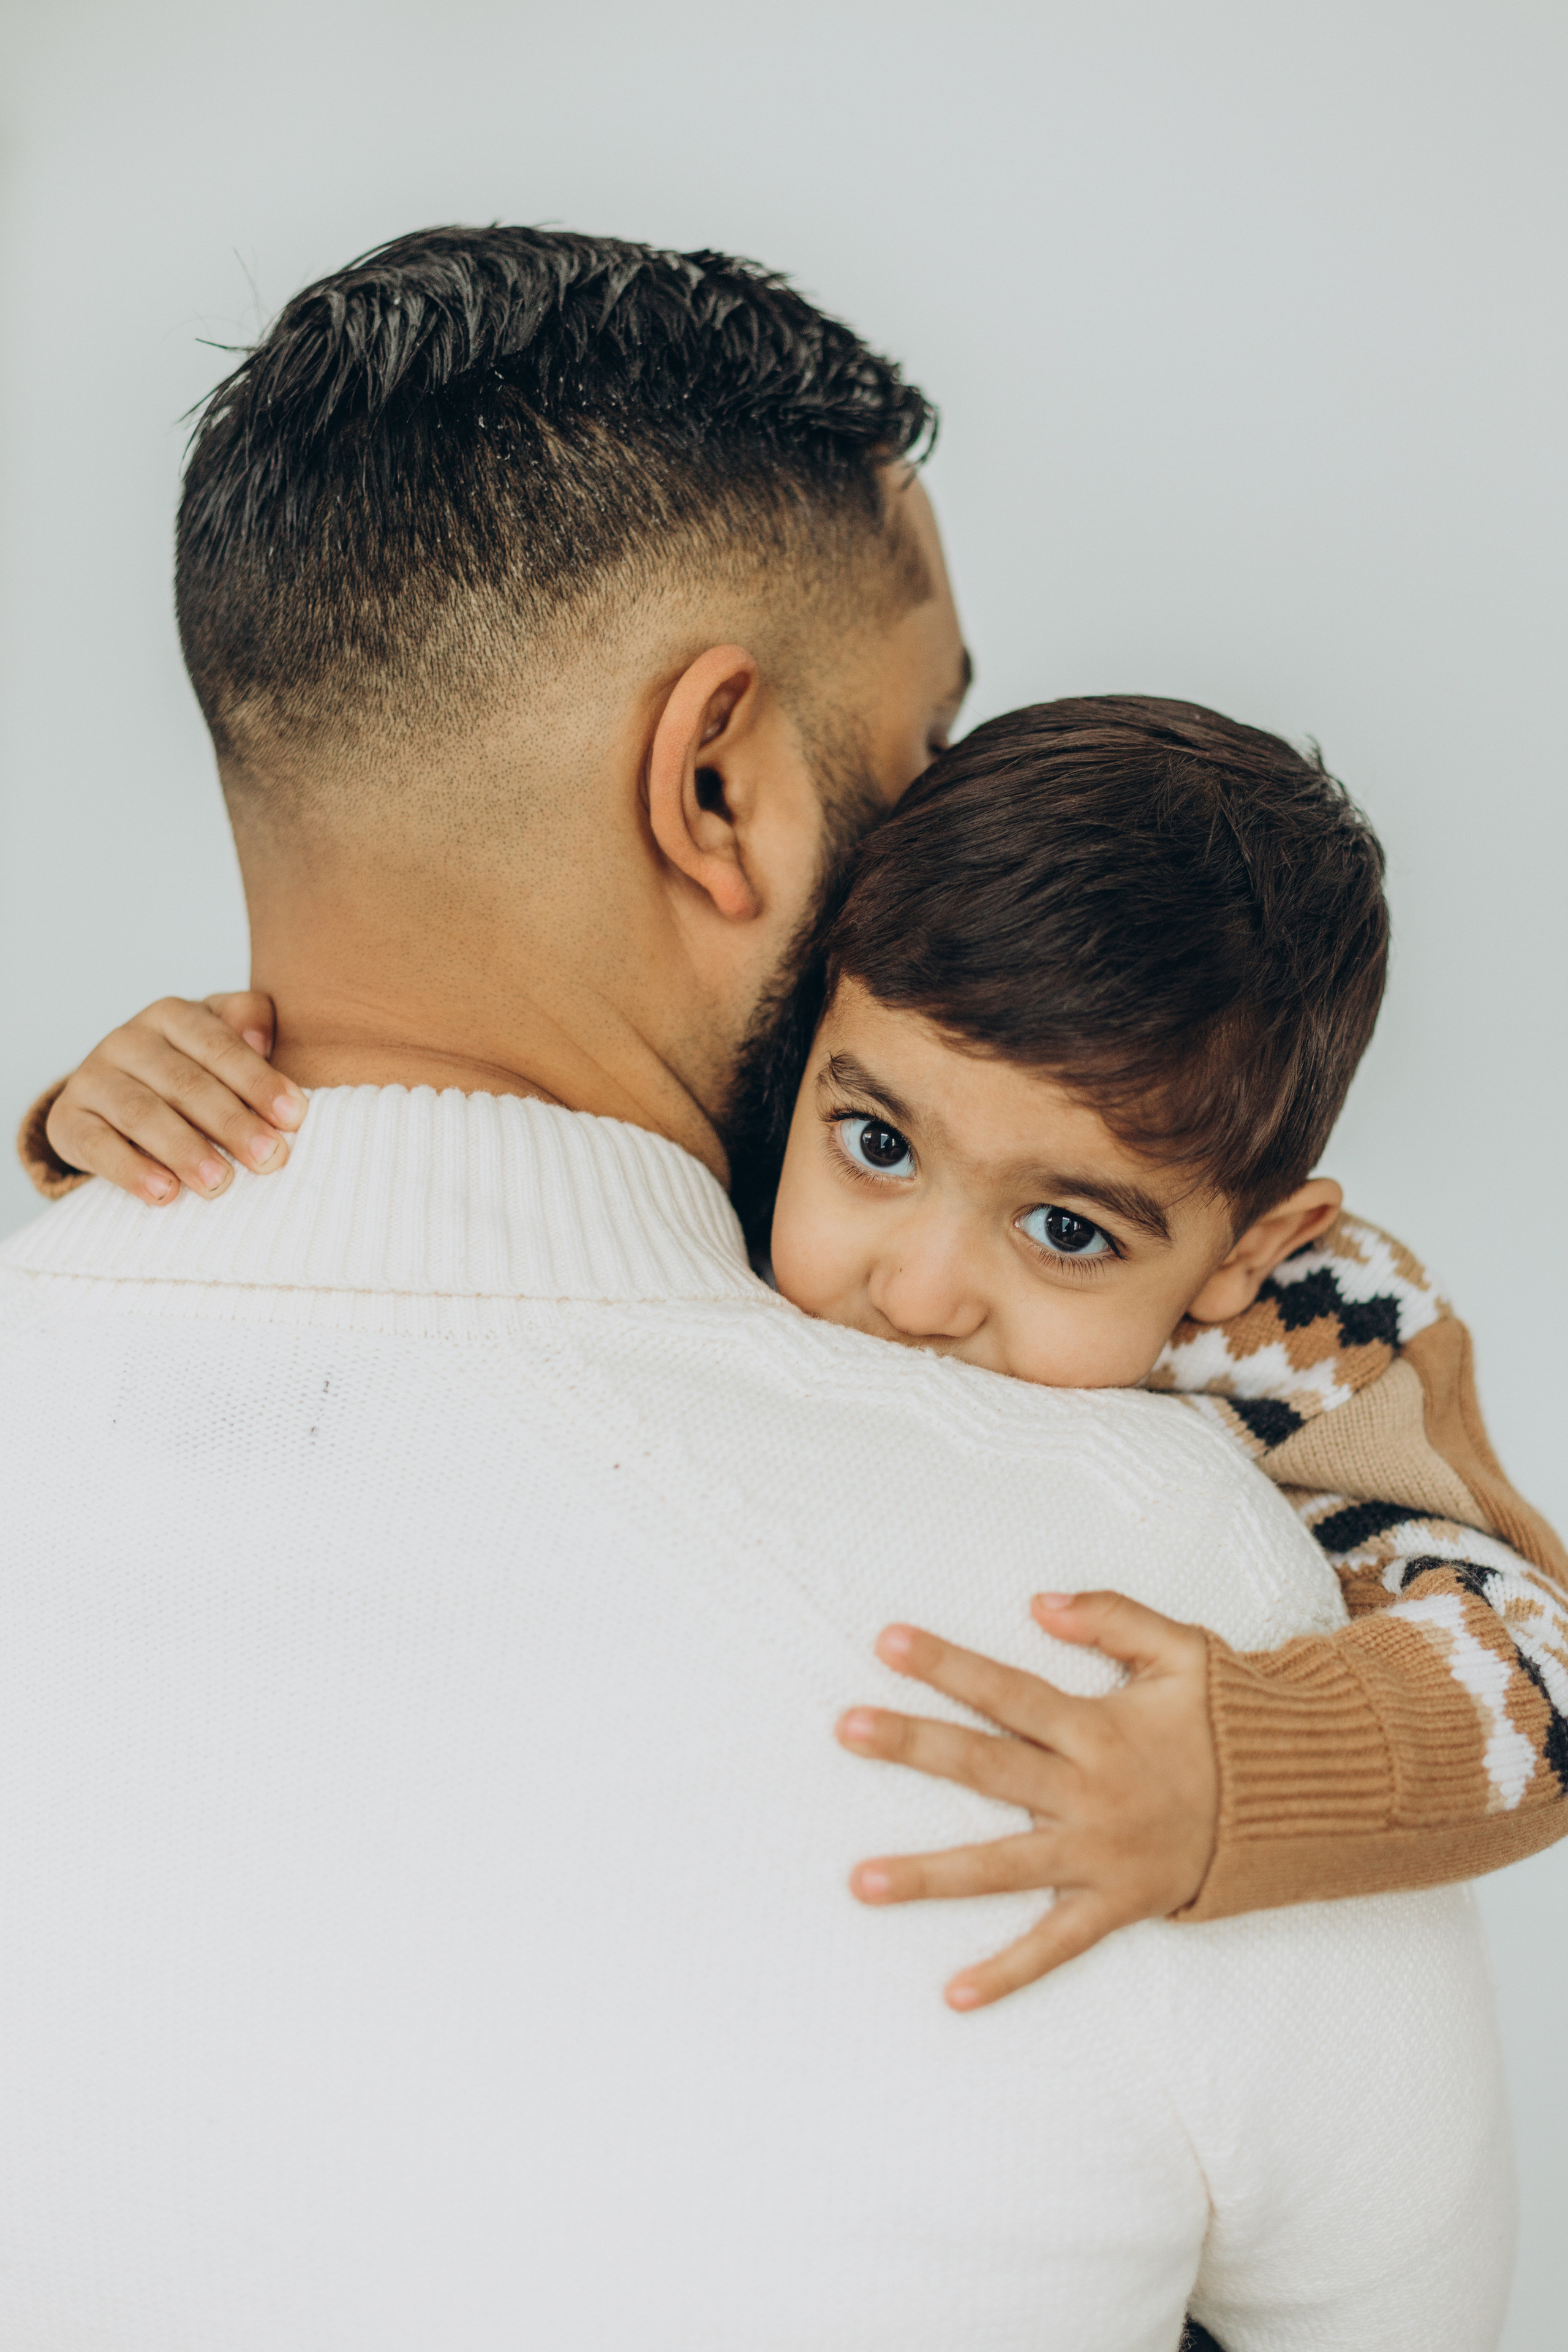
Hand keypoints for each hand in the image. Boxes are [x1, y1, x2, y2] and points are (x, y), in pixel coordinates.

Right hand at [43, 993, 303, 1203]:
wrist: (113, 1096)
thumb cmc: (191, 1069)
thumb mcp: (220, 1038)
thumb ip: (248, 1022)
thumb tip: (262, 1038)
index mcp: (173, 1016)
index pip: (219, 1046)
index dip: (258, 1082)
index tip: (294, 1118)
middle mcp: (128, 1040)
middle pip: (185, 1084)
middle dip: (231, 1123)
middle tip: (269, 1158)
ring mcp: (93, 1078)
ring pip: (143, 1114)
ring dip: (185, 1150)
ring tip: (220, 1183)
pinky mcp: (68, 1119)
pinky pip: (98, 1145)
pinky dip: (131, 1171)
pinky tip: (164, 1194)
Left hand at [836, 1592, 1216, 2008]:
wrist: (1301, 1800)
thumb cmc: (1230, 1722)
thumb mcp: (1183, 1651)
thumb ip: (1112, 1617)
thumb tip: (1039, 1602)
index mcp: (1099, 1728)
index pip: (1008, 1691)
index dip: (948, 1664)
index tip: (887, 1641)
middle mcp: (1090, 1793)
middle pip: (987, 1767)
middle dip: (914, 1746)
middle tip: (846, 1728)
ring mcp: (1099, 1856)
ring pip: (1002, 1866)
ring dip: (929, 1875)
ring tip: (859, 1881)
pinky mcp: (1116, 1905)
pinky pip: (1056, 1946)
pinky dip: (1008, 1973)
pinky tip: (954, 1994)